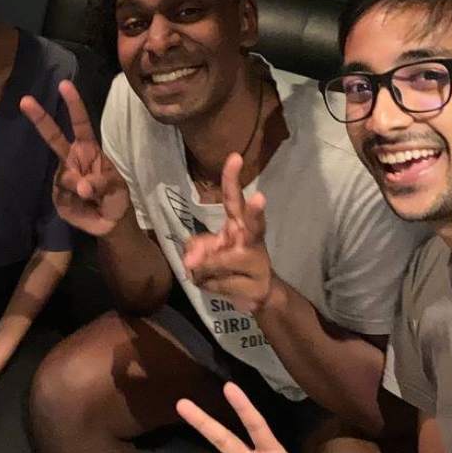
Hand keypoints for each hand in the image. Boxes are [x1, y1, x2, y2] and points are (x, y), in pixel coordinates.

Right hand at [19, 80, 129, 236]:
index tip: (64, 85)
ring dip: (77, 186)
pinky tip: (82, 205)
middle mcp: (72, 159)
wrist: (110, 223)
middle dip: (40, 118)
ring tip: (91, 198)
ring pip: (63, 175)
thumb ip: (99, 183)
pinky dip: (74, 201)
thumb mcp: (115, 187)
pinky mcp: (57, 196)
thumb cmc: (115, 197)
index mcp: (88, 150)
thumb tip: (80, 187)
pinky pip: (62, 194)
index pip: (80, 123)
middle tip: (24, 100)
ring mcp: (62, 177)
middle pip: (53, 136)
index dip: (73, 105)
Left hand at [181, 153, 273, 314]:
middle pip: (255, 225)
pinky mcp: (257, 286)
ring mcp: (258, 263)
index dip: (232, 179)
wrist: (258, 295)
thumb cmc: (231, 265)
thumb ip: (198, 247)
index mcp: (241, 225)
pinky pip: (219, 284)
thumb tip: (191, 262)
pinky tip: (221, 285)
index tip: (234, 157)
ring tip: (208, 274)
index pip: (235, 200)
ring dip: (205, 270)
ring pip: (222, 262)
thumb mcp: (211, 250)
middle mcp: (253, 239)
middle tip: (260, 198)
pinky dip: (209, 286)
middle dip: (256, 212)